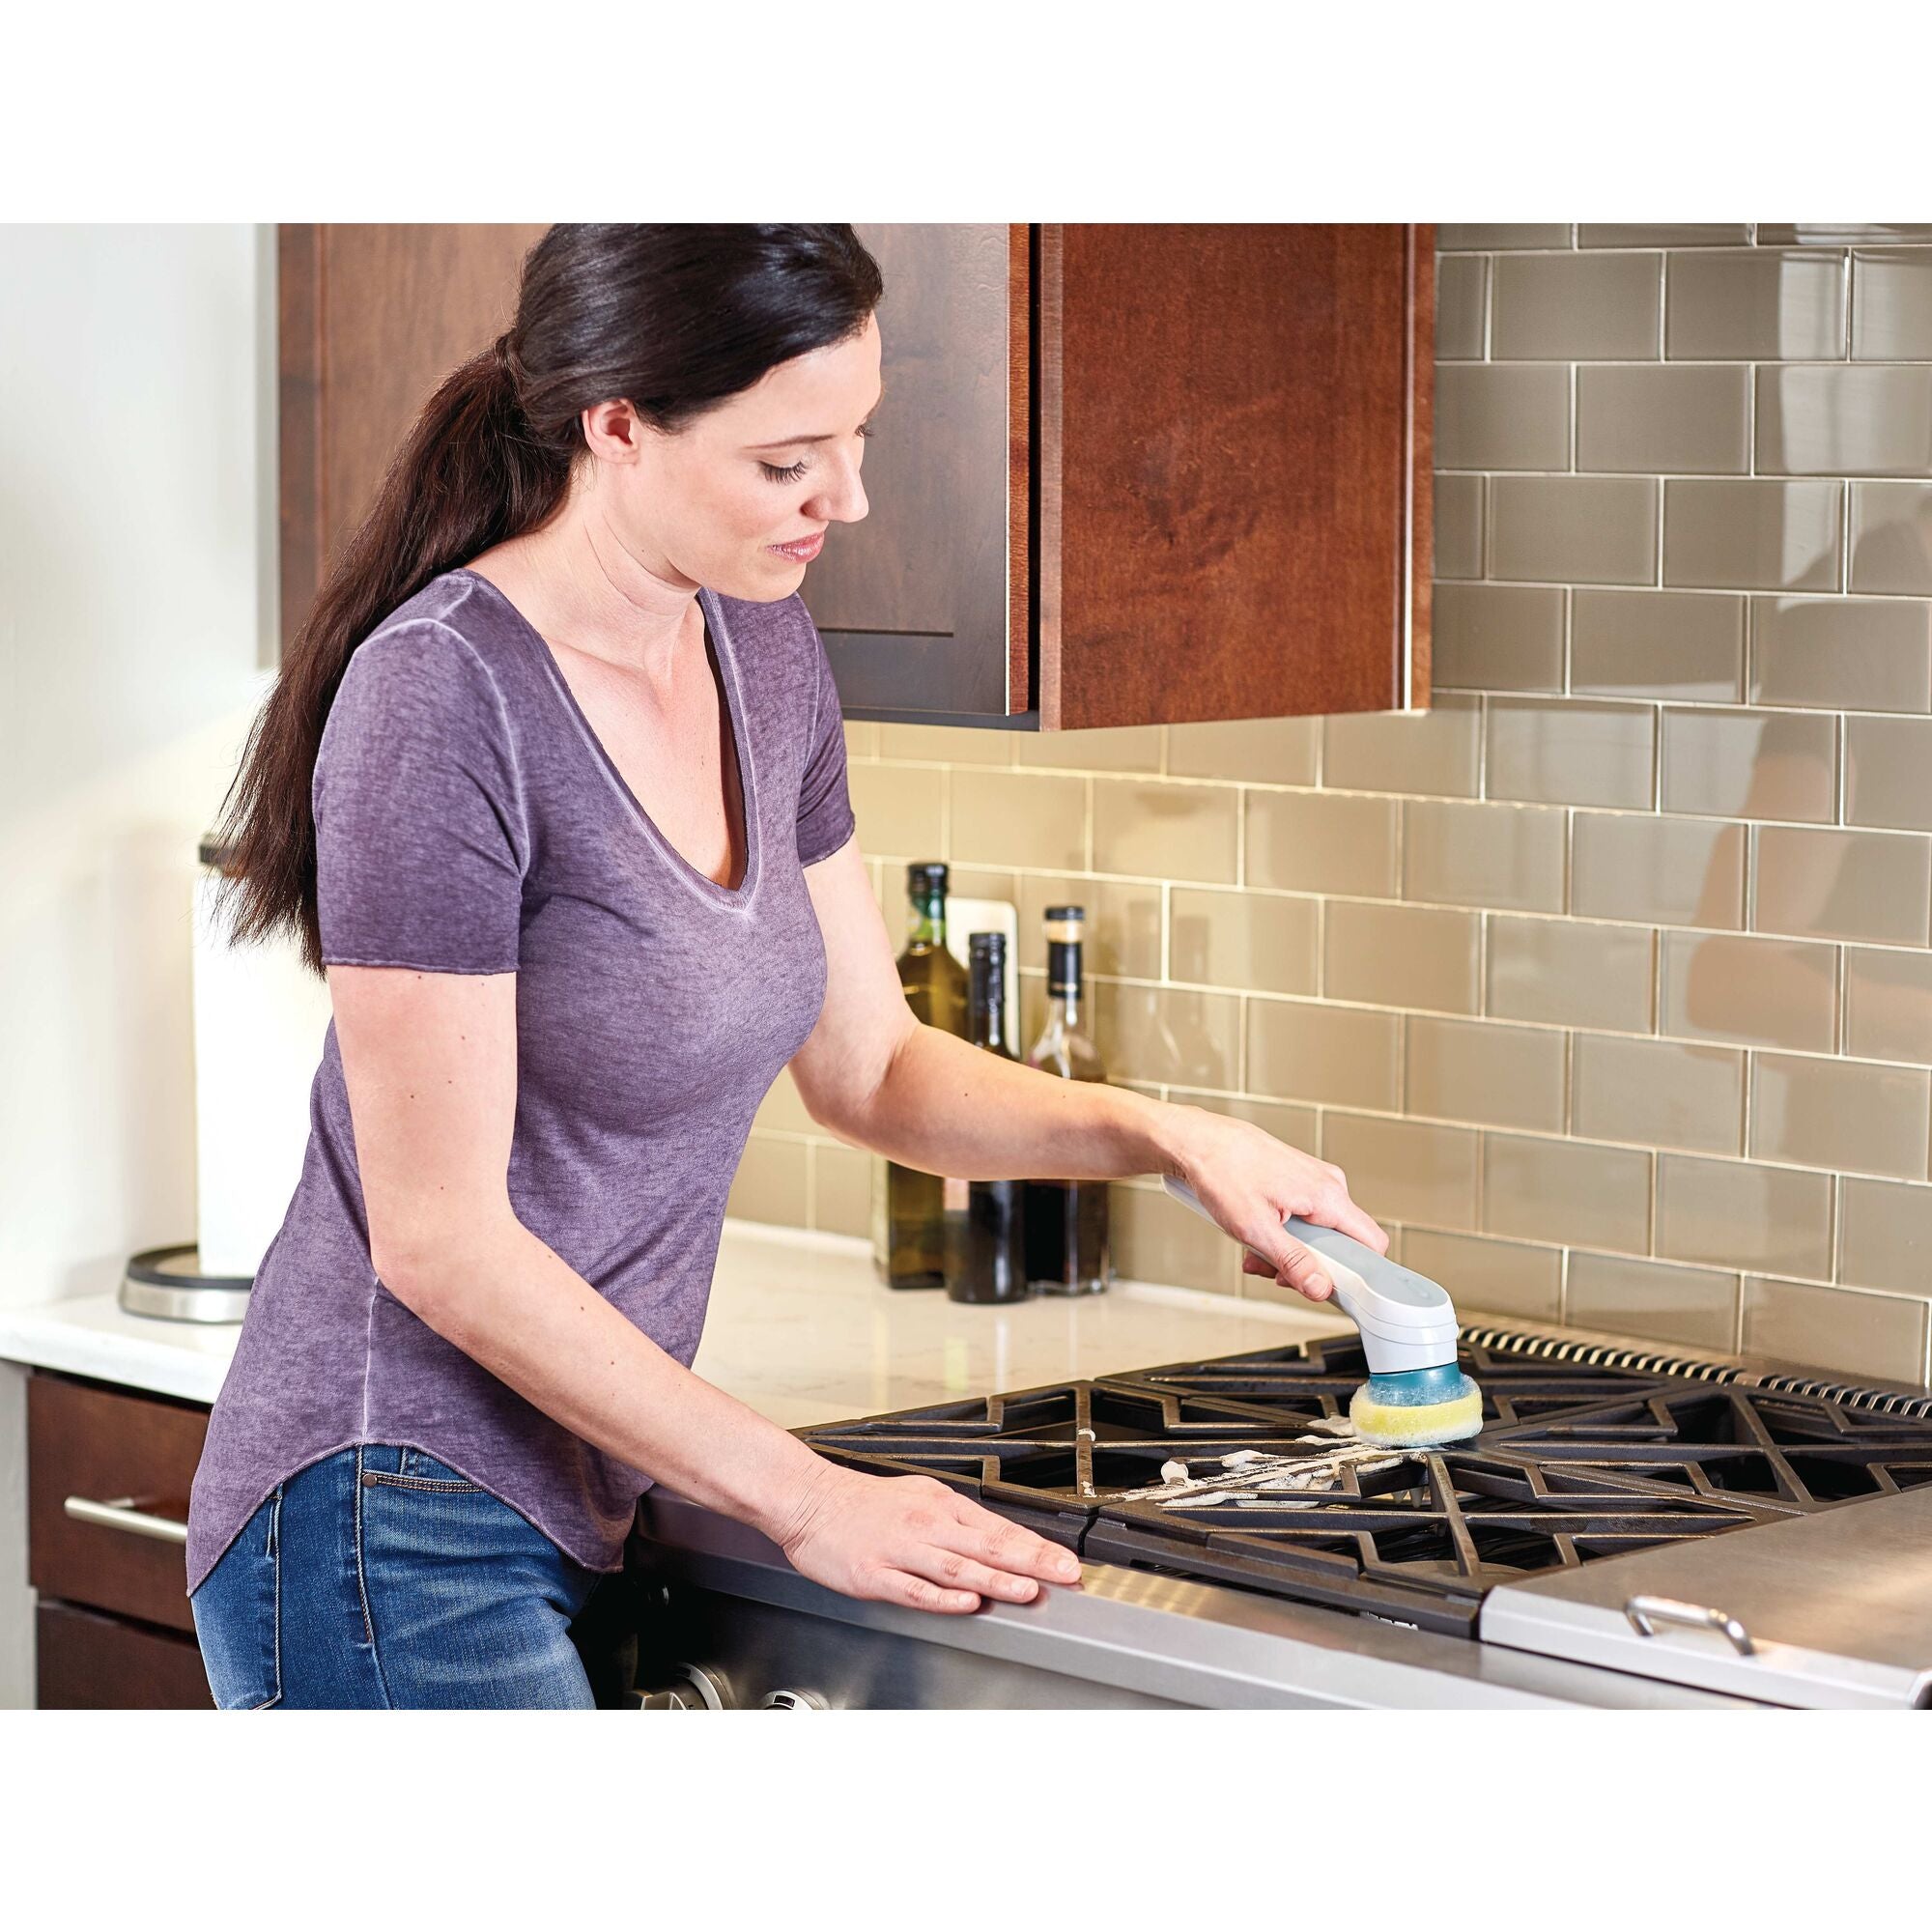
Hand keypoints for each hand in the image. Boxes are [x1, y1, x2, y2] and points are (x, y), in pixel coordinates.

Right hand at [775, 1462, 1081, 1614]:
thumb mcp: (920, 1497)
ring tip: (1028, 1590)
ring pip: (956, 1566)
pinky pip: (913, 1589)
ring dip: (995, 1579)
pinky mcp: (874, 1574)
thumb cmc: (865, 1503)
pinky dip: (942, 1596)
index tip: (1067, 1563)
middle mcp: (926, 1525)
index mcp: (941, 1506)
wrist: (810, 1500)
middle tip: (1065, 1575)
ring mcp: (900, 1550)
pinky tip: (965, 1601)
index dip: (1036, 1548)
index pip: (998, 1529)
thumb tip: (999, 1541)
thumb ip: (957, 1522)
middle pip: (986, 1546)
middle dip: (1031, 1563)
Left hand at [1163, 1105, 1387, 1302]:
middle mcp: (1327, 1185)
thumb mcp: (1255, 1228)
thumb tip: (1320, 1287)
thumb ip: (1292, 1261)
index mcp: (1327, 1195)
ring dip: (1287, 1251)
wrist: (1197, 1141)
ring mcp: (1312, 1182)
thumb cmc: (1221, 1171)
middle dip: (1306, 1265)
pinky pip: (1301, 1219)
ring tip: (1253, 1252)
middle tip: (1273, 1271)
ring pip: (1316, 1234)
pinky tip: (1253, 1235)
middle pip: (1340, 1244)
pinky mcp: (1296, 1181)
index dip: (1356, 1274)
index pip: (1371, 1244)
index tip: (1328, 1288)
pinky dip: (1280, 1233)